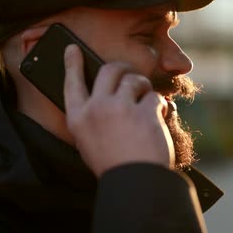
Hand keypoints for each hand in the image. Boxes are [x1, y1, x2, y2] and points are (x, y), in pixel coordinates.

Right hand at [63, 44, 174, 176]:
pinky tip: (160, 116)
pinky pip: (154, 97)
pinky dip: (160, 106)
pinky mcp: (143, 112)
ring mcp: (120, 108)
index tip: (73, 49)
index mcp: (78, 119)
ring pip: (134, 80)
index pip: (71, 83)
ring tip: (147, 101)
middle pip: (108, 71)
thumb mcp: (90, 143)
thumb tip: (108, 96)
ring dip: (143, 87)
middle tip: (130, 75)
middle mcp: (96, 109)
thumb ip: (94, 119)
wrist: (135, 184)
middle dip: (122, 68)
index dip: (72, 64)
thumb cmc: (114, 166)